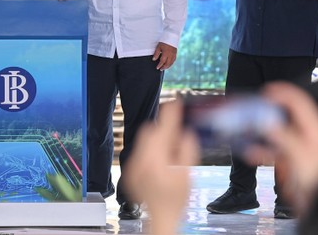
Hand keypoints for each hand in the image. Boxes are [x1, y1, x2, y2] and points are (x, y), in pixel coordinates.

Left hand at [127, 100, 199, 233]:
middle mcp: (140, 160)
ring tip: (171, 151)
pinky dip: (151, 150)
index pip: (162, 129)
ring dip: (157, 139)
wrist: (159, 218)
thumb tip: (186, 132)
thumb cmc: (175, 201)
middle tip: (177, 132)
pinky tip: (162, 162)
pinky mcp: (130, 170)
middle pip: (149, 131)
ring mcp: (133, 165)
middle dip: (163, 129)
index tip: (175, 100)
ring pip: (144, 140)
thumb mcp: (187, 175)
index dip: (170, 113)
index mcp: (155, 160)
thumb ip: (187, 150)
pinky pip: (140, 151)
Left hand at [153, 42, 176, 69]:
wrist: (171, 37)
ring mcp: (174, 54)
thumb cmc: (164, 42)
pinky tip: (169, 64)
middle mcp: (170, 54)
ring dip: (168, 66)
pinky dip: (171, 63)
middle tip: (160, 69)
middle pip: (167, 63)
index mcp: (166, 53)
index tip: (157, 68)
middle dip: (164, 67)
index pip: (162, 61)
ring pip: (171, 63)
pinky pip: (174, 60)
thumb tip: (154, 59)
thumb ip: (156, 54)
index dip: (160, 65)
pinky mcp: (175, 53)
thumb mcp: (158, 47)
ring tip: (164, 68)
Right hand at [243, 82, 317, 212]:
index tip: (261, 94)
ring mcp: (296, 145)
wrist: (315, 204)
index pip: (298, 101)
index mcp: (314, 129)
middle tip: (247, 111)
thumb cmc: (314, 182)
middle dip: (263, 111)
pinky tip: (249, 153)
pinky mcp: (288, 156)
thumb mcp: (300, 157)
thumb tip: (265, 121)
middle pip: (283, 113)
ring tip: (244, 130)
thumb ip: (284, 137)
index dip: (280, 94)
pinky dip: (259, 148)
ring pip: (274, 129)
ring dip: (258, 130)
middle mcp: (306, 133)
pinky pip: (270, 146)